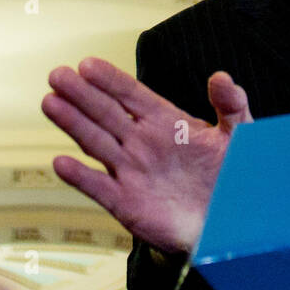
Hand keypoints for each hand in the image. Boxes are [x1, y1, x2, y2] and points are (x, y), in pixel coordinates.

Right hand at [41, 57, 252, 255]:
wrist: (228, 224)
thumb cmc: (231, 175)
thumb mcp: (238, 136)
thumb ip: (232, 105)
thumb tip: (221, 77)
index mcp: (164, 121)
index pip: (131, 94)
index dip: (110, 79)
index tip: (87, 64)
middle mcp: (141, 142)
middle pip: (106, 113)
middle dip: (81, 94)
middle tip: (57, 74)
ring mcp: (131, 171)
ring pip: (96, 143)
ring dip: (72, 124)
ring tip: (50, 102)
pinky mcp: (126, 203)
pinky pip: (98, 187)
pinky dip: (80, 177)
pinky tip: (60, 162)